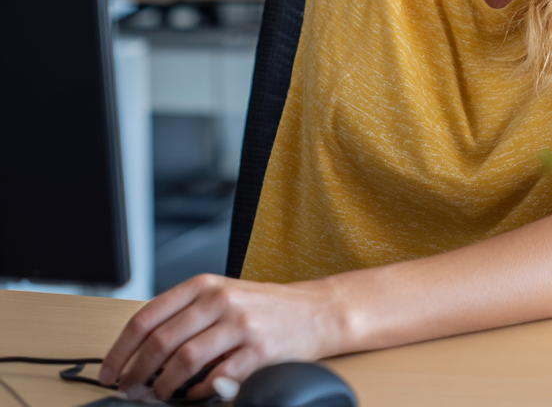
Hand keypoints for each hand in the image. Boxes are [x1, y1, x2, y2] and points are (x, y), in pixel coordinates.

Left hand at [99, 273, 342, 400]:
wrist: (315, 311)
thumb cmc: (263, 308)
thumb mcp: (222, 297)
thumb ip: (185, 317)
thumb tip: (137, 355)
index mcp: (205, 284)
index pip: (147, 316)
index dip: (120, 349)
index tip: (108, 372)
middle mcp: (221, 299)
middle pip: (160, 341)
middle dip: (136, 373)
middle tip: (129, 391)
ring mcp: (241, 324)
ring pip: (183, 362)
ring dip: (163, 388)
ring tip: (160, 396)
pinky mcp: (259, 350)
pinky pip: (216, 380)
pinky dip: (200, 394)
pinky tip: (198, 395)